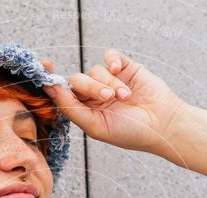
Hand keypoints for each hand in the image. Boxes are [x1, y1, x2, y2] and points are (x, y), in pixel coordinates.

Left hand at [41, 49, 182, 153]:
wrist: (162, 125)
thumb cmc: (130, 132)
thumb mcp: (95, 126)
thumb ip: (70, 108)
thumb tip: (50, 88)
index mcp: (85, 111)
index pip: (62, 93)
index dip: (51, 80)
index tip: (44, 67)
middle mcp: (95, 95)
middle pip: (78, 80)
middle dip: (92, 88)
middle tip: (108, 98)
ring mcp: (109, 80)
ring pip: (95, 70)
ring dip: (109, 83)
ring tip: (125, 96)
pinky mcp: (124, 68)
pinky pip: (109, 56)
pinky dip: (111, 61)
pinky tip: (118, 71)